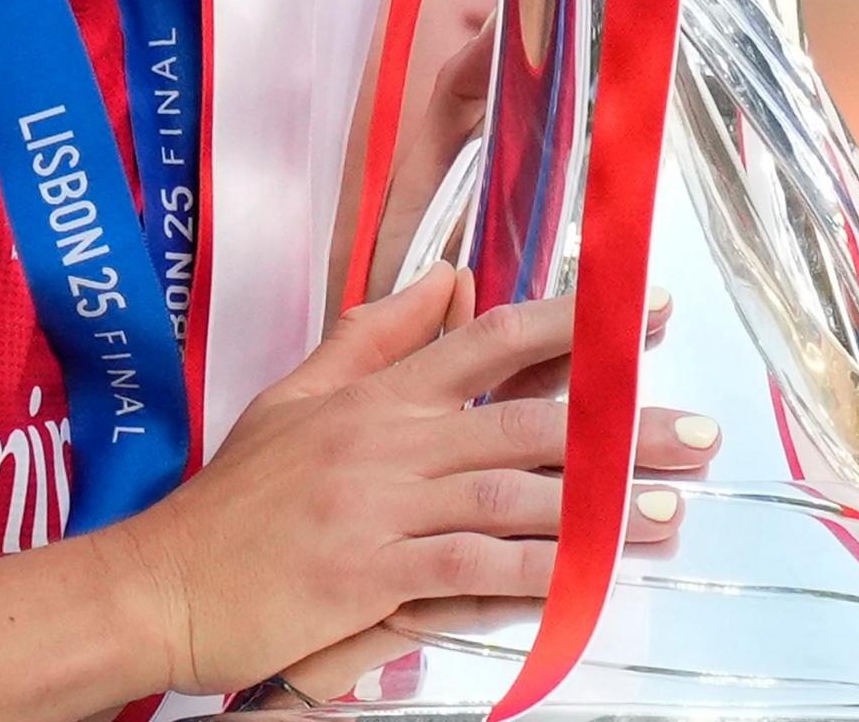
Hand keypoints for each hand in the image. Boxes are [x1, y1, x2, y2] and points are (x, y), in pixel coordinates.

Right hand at [93, 265, 717, 697]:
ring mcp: (378, 507)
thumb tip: (446, 276)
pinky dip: (535, 573)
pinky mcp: (368, 573)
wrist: (160, 583)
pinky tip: (587, 577)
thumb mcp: (295, 396)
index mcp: (376, 394)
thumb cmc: (232, 503)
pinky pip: (471, 569)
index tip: (644, 317)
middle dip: (620, 427)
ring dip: (598, 507)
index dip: (573, 326)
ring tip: (668, 513)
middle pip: (525, 421)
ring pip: (511, 496)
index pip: (490, 341)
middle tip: (697, 435)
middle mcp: (387, 440)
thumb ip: (373, 338)